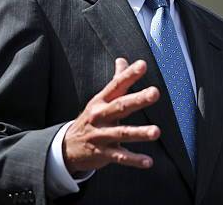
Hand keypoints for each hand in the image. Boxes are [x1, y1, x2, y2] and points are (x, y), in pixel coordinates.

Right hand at [63, 58, 160, 173]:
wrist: (66, 147)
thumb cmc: (91, 118)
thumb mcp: (100, 99)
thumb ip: (116, 80)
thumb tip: (123, 59)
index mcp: (101, 101)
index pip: (116, 85)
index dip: (129, 75)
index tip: (142, 65)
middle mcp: (100, 116)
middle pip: (120, 106)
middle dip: (138, 99)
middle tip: (155, 92)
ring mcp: (101, 136)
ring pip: (121, 133)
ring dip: (139, 132)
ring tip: (156, 132)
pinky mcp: (102, 154)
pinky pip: (119, 157)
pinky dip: (133, 160)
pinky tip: (148, 162)